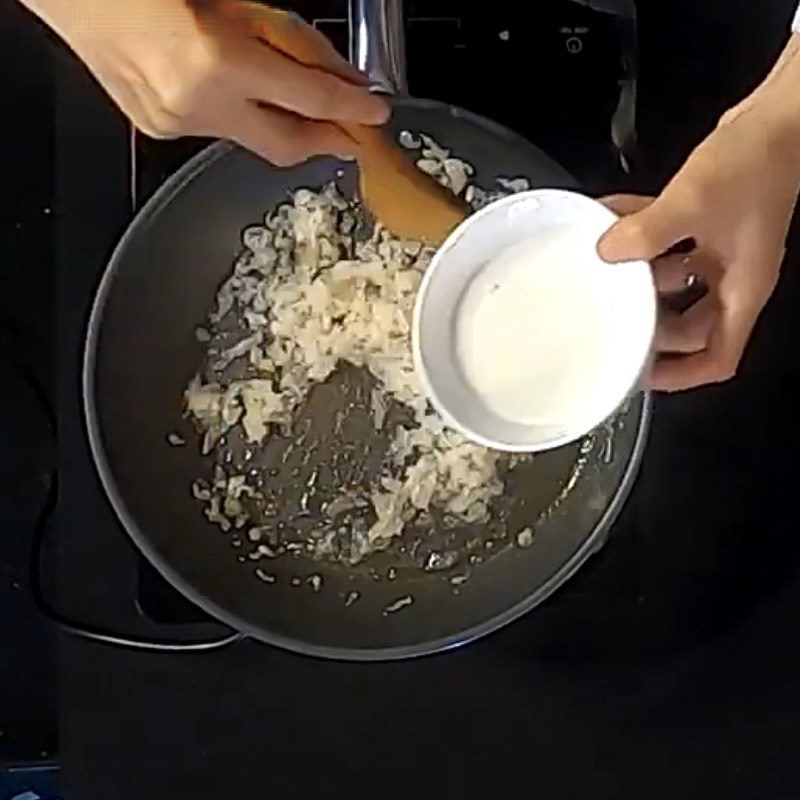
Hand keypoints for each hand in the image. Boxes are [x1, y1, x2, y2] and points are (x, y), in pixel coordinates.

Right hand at [29, 0, 387, 164]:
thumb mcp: (232, 2)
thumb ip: (288, 40)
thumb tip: (332, 72)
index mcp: (219, 61)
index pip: (311, 98)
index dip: (351, 108)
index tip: (376, 114)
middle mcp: (197, 103)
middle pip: (286, 146)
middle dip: (323, 142)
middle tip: (350, 131)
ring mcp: (174, 122)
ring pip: (251, 138)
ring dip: (277, 120)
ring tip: (288, 96)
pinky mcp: (157, 128)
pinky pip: (215, 129)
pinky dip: (235, 113)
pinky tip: (231, 90)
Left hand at [598, 99, 799, 391]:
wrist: (779, 115)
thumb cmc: (756, 161)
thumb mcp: (693, 202)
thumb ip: (647, 231)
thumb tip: (608, 251)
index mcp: (742, 289)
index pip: (719, 356)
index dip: (683, 376)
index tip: (644, 377)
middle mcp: (734, 276)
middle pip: (691, 327)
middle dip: (653, 329)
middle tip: (614, 325)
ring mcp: (722, 250)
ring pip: (675, 286)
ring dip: (639, 279)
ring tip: (602, 273)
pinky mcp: (709, 224)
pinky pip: (669, 244)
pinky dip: (642, 237)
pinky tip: (610, 219)